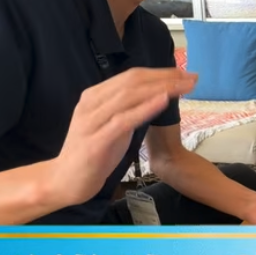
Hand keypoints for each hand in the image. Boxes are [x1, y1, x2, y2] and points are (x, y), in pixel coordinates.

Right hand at [49, 68, 196, 207]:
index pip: (131, 76)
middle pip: (133, 82)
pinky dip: (145, 108)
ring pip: (130, 96)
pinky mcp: (96, 141)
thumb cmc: (92, 154)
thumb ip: (127, 109)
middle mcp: (92, 103)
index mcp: (95, 96)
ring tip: (184, 86)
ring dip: (161, 89)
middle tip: (192, 77)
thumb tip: (153, 96)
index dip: (160, 73)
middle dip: (165, 78)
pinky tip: (164, 101)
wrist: (64, 182)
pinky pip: (124, 120)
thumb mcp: (112, 126)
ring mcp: (92, 121)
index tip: (184, 73)